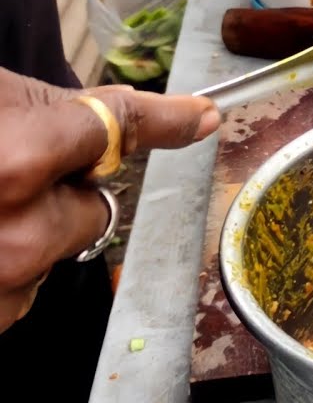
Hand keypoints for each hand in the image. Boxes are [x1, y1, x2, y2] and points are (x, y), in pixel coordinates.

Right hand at [0, 68, 219, 331]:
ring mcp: (3, 282)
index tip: (203, 116)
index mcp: (17, 163)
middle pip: (91, 211)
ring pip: (54, 253)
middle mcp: (16, 233)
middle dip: (62, 196)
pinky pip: (19, 291)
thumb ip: (55, 112)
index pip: (117, 131)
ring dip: (25, 235)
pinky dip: (2, 268)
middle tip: (3, 177)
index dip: (164, 119)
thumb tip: (136, 112)